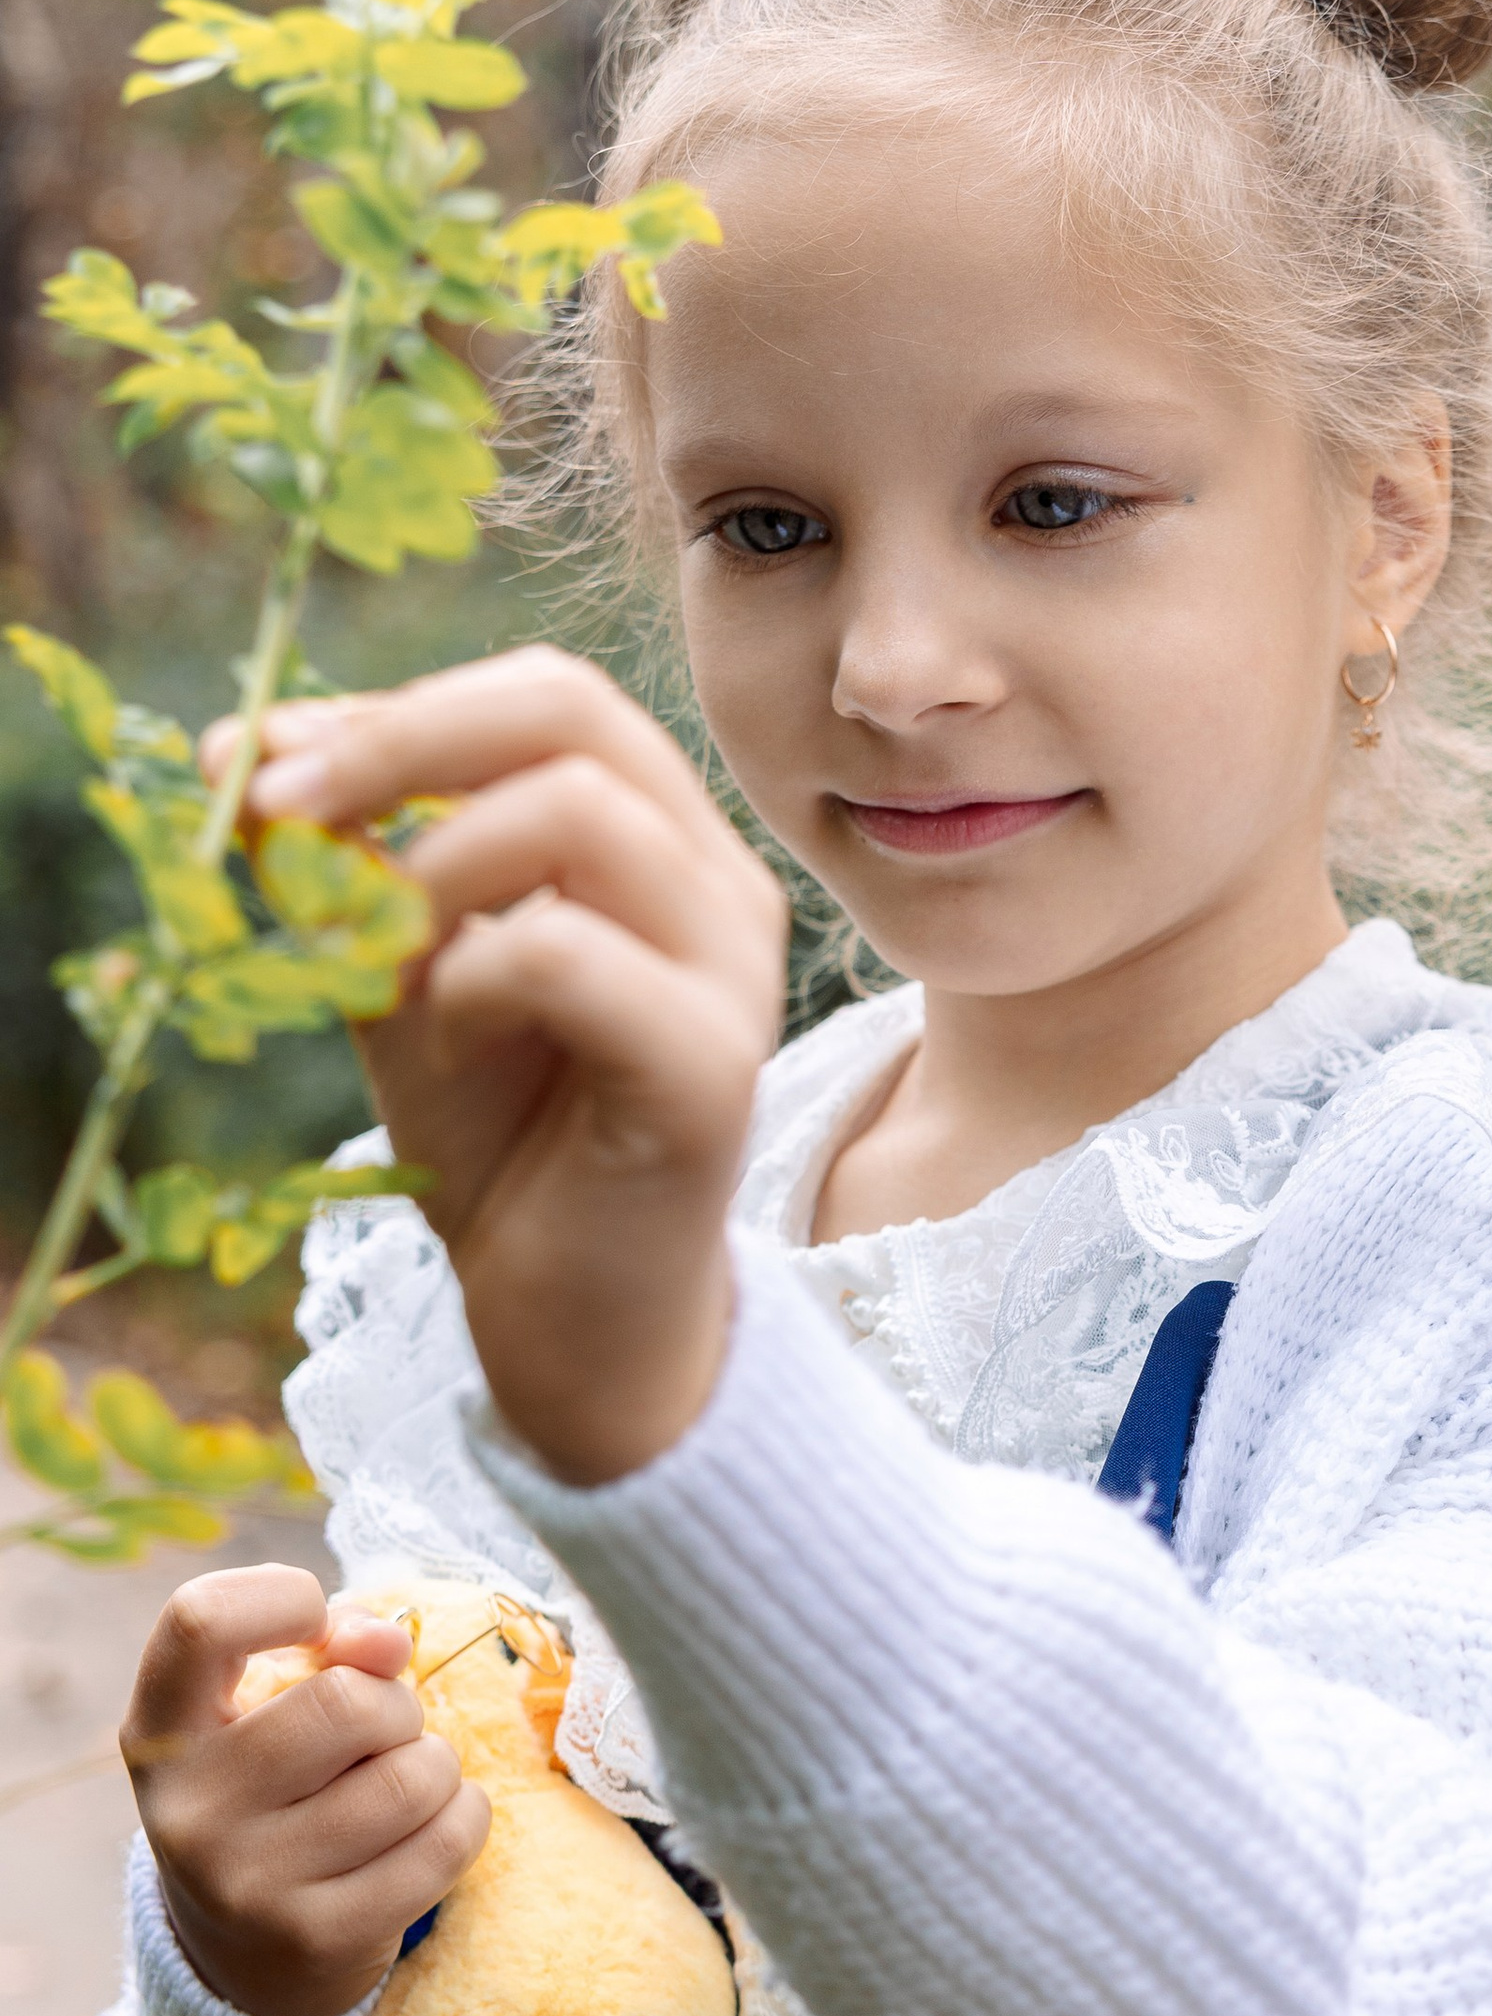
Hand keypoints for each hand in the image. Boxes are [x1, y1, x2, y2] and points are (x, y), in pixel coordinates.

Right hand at [126, 1566, 491, 2015]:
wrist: (247, 1955)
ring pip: (410, 1775)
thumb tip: (388, 1641)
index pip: (202, 1622)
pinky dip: (464, 1815)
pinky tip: (431, 1823)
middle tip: (383, 1732)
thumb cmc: (275, 1795)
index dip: (283, 1597)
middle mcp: (189, 1809)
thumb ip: (331, 1650)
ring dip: (435, 1764)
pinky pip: (447, 1840)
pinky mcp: (319, 1937)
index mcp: (159, 1733)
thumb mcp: (267, 1716)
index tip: (317, 1624)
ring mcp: (248, 1882)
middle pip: (344, 1701)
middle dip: (394, 1704)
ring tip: (404, 1783)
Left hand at [223, 646, 789, 1481]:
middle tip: (277, 805)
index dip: (397, 708)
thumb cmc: (501, 1139)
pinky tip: (446, 1040)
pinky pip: (565, 950)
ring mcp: (732, 971)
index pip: (547, 697)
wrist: (570, 1318)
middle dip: (400, 740)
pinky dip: (468, 976)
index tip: (259, 765)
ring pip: (580, 812)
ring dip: (431, 869)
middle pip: (573, 711)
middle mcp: (716, 886)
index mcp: (660, 843)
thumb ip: (344, 865)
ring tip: (381, 965)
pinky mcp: (709, 1066)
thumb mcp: (398, 970)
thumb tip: (234, 746)